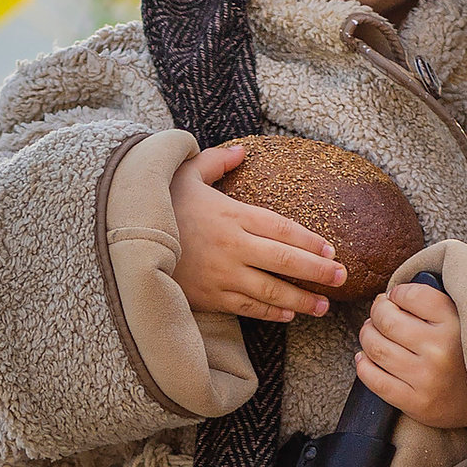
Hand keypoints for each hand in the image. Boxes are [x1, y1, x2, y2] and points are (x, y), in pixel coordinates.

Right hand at [171, 141, 344, 322]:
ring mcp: (222, 275)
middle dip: (318, 272)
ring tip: (324, 306)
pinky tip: (288, 314)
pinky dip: (271, 312)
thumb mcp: (183, 173)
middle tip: (342, 279)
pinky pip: (248, 308)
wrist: (124, 240)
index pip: (283, 229)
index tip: (331, 251)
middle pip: (286, 261)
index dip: (311, 242)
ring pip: (271, 290)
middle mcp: (233, 246)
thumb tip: (240, 152)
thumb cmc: (157, 204)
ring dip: (301, 300)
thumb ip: (215, 161)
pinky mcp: (209, 296)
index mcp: (232, 214)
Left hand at [357, 276, 466, 432]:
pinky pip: (374, 380)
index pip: (411, 295)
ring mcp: (427, 378)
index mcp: (454, 323)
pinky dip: (363, 365)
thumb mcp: (462, 321)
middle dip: (376, 312)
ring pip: (376, 348)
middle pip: (387, 321)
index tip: (396, 297)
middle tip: (379, 314)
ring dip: (367, 336)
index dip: (396, 293)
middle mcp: (440, 350)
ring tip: (372, 334)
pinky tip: (366, 358)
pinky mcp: (416, 402)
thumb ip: (434, 304)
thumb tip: (389, 296)